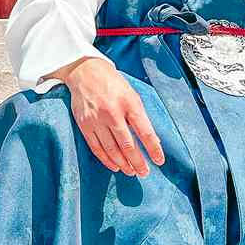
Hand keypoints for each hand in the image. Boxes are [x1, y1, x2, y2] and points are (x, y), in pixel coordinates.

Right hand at [54, 57, 164, 177]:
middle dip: (138, 162)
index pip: (145, 131)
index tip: (159, 161)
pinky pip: (97, 147)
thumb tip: (152, 140)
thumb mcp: (132, 95)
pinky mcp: (84, 124)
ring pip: (112, 149)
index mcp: (129, 103)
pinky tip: (115, 165)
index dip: (153, 148)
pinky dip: (106, 159)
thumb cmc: (113, 84)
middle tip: (144, 172)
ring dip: (124, 164)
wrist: (85, 71)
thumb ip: (141, 116)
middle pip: (128, 144)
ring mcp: (97, 119)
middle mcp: (112, 112)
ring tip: (132, 172)